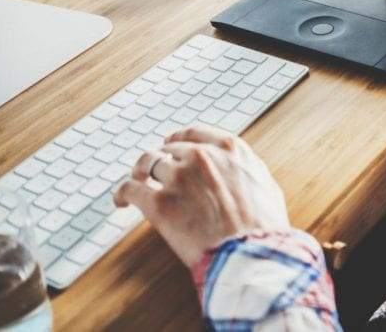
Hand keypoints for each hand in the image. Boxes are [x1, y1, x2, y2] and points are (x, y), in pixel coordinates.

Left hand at [114, 125, 290, 266]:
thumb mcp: (266, 185)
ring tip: (136, 181)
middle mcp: (201, 156)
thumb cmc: (264, 226)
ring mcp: (178, 178)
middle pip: (168, 149)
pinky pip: (130, 189)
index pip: (193, 133)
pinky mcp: (159, 203)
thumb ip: (246, 171)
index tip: (170, 145)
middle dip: (160, 159)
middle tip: (153, 171)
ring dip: (139, 171)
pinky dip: (122, 193)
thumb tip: (239, 172)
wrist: (251, 253)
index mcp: (229, 149)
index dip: (178, 139)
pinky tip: (120, 201)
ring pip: (146, 163)